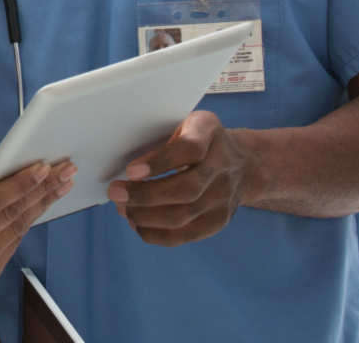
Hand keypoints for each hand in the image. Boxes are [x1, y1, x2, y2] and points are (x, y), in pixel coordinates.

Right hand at [0, 159, 73, 310]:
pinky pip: (11, 244)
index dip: (19, 184)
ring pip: (17, 229)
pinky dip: (27, 223)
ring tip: (61, 185)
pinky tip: (39, 206)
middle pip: (11, 214)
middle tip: (64, 169)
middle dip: (42, 189)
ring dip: (41, 204)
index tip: (41, 167)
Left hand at [106, 110, 249, 245]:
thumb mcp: (187, 123)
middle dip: (145, 195)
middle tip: (116, 192)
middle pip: (186, 189)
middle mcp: (223, 165)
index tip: (131, 170)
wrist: (242, 163)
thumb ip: (164, 138)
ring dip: (145, 216)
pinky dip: (155, 233)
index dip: (160, 161)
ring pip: (182, 216)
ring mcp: (224, 197)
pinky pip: (183, 235)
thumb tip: (126, 168)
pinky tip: (137, 223)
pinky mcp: (218, 221)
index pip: (190, 148)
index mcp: (210, 132)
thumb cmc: (200, 140)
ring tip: (123, 208)